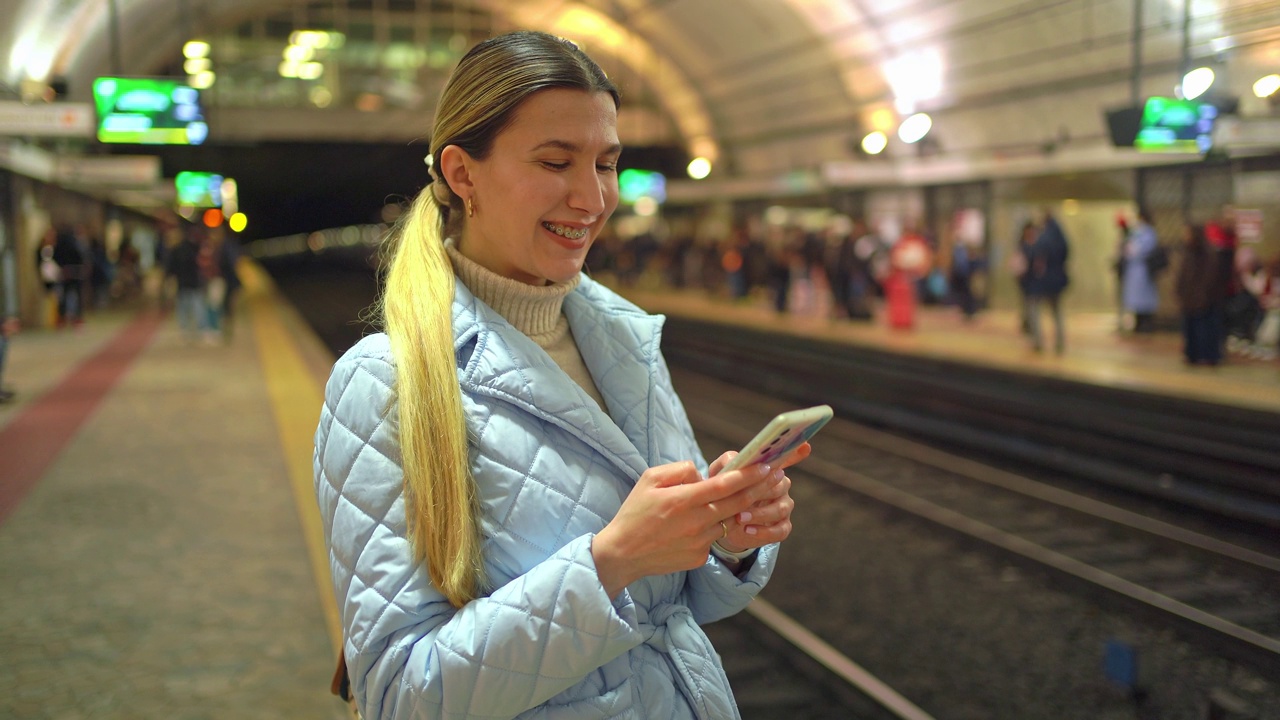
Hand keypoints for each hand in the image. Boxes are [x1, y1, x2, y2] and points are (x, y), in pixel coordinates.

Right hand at [592, 459, 783, 598]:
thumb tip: (702, 473)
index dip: (747, 475)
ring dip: (733, 511)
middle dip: (757, 489)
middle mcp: (695, 522)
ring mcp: (699, 543)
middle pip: (737, 504)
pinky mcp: (699, 558)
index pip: (724, 485)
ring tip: (729, 501)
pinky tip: (696, 528)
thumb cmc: (635, 512)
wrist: (623, 553)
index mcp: (682, 500)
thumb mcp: (649, 479)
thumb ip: (680, 470)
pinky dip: (711, 530)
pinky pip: (714, 539)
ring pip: (727, 522)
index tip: (765, 466)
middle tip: (773, 477)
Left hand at [708, 443, 808, 553]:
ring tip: (740, 518)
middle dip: (761, 493)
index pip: (786, 458)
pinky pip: (781, 530)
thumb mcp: (720, 475)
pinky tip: (748, 531)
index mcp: (769, 469)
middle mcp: (781, 485)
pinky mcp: (782, 526)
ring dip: (760, 514)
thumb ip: (728, 464)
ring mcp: (784, 506)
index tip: (806, 447)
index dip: (796, 452)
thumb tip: (736, 459)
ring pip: (780, 509)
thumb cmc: (724, 491)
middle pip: (779, 486)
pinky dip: (764, 532)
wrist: (722, 522)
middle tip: (742, 501)